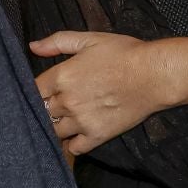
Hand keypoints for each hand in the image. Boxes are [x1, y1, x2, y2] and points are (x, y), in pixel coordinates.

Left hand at [31, 32, 181, 154]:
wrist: (154, 75)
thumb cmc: (124, 53)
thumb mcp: (90, 39)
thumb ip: (57, 42)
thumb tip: (32, 46)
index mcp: (62, 76)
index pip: (33, 90)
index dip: (36, 90)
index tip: (44, 90)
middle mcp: (67, 101)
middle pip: (42, 111)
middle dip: (47, 107)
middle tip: (57, 103)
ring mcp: (81, 121)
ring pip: (54, 131)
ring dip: (57, 125)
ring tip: (66, 119)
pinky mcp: (96, 136)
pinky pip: (73, 148)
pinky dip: (71, 143)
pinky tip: (76, 135)